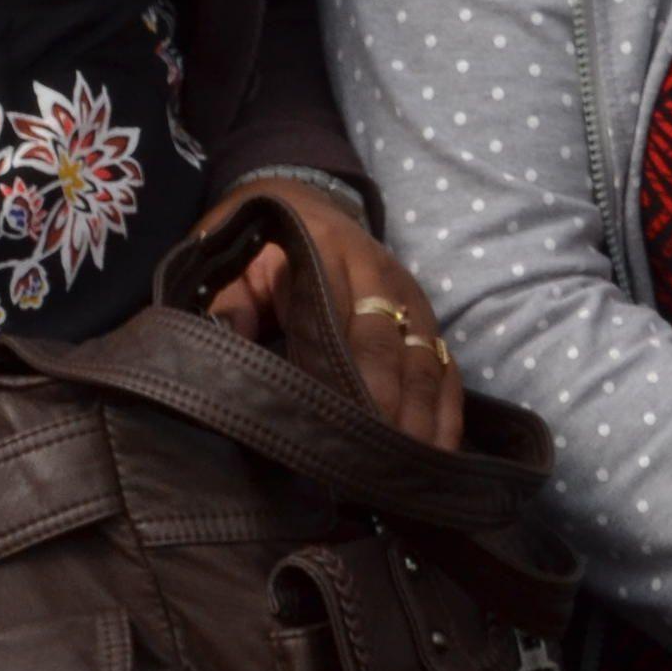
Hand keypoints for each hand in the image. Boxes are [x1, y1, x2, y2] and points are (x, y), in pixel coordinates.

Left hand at [196, 178, 464, 448]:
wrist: (299, 196)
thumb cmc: (258, 243)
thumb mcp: (231, 263)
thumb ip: (227, 305)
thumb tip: (224, 356)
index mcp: (329, 255)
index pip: (349, 330)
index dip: (352, 387)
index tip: (342, 438)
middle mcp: (380, 275)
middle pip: (395, 354)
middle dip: (391, 417)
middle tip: (376, 473)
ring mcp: (409, 296)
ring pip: (427, 363)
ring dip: (422, 422)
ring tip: (409, 474)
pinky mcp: (425, 315)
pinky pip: (445, 365)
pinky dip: (447, 410)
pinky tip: (440, 453)